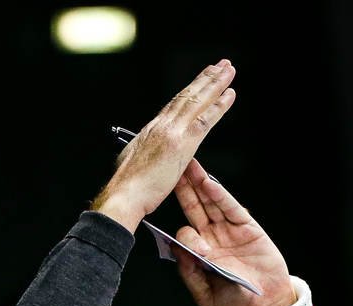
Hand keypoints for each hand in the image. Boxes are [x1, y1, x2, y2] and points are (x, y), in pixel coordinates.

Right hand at [92, 61, 237, 231]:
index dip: (190, 90)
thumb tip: (150, 153)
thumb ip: (146, 151)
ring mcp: (173, 132)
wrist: (123, 195)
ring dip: (216, 83)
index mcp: (151, 130)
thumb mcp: (133, 161)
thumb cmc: (126, 187)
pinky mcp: (182, 144)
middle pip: (188, 96)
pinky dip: (219, 106)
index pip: (175, 105)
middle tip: (221, 65)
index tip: (201, 79)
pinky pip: (205, 119)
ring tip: (228, 70)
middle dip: (206, 78)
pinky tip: (229, 94)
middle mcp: (162, 125)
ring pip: (198, 100)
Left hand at [170, 159, 297, 305]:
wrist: (265, 304)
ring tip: (190, 167)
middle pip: (194, 209)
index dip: (187, 236)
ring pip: (211, 203)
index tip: (197, 248)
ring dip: (200, 185)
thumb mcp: (205, 294)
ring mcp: (228, 230)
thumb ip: (189, 274)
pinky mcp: (247, 227)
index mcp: (199, 253)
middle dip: (184, 189)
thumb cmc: (233, 301)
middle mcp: (212, 237)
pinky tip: (209, 184)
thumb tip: (178, 251)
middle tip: (171, 169)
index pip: (185, 233)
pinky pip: (231, 208)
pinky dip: (220, 196)